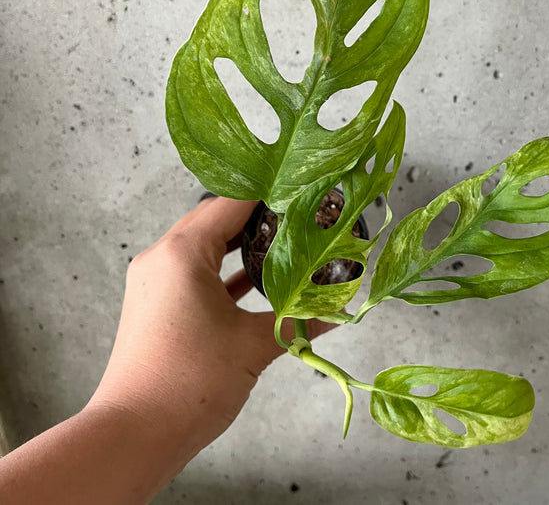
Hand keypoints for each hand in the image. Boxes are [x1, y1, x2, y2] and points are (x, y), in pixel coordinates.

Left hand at [89, 196, 331, 457]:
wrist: (135, 434)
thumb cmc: (191, 382)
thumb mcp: (252, 345)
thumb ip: (298, 321)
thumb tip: (337, 313)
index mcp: (183, 253)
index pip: (231, 203)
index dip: (268, 193)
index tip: (302, 191)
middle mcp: (162, 257)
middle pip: (214, 219)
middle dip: (256, 216)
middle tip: (298, 216)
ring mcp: (155, 280)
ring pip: (203, 245)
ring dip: (239, 243)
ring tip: (282, 242)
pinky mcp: (156, 303)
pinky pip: (194, 271)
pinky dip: (223, 270)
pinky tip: (256, 279)